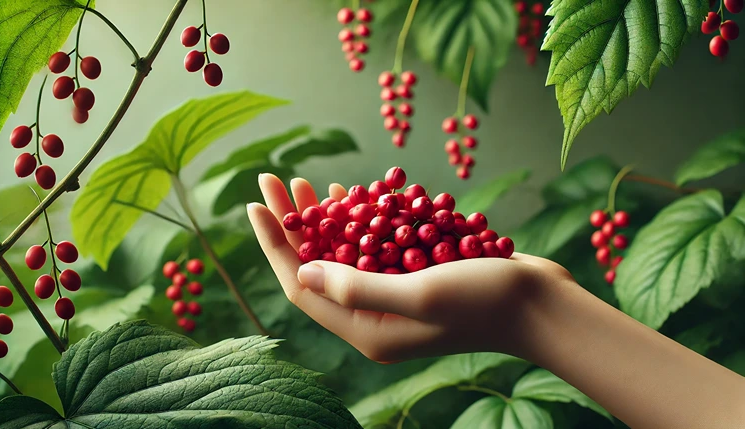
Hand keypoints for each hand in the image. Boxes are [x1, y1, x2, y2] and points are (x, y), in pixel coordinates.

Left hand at [247, 174, 575, 362]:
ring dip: (322, 218)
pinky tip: (349, 196)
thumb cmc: (486, 301)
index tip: (254, 204)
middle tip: (273, 179)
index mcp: (367, 330)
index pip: (301, 287)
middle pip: (316, 267)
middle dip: (292, 223)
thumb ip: (358, 286)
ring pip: (343, 255)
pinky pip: (372, 249)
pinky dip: (359, 221)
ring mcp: (393, 299)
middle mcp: (374, 318)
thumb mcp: (420, 293)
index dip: (274, 245)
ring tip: (305, 181)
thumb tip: (301, 270)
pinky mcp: (412, 279)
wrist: (541, 304)